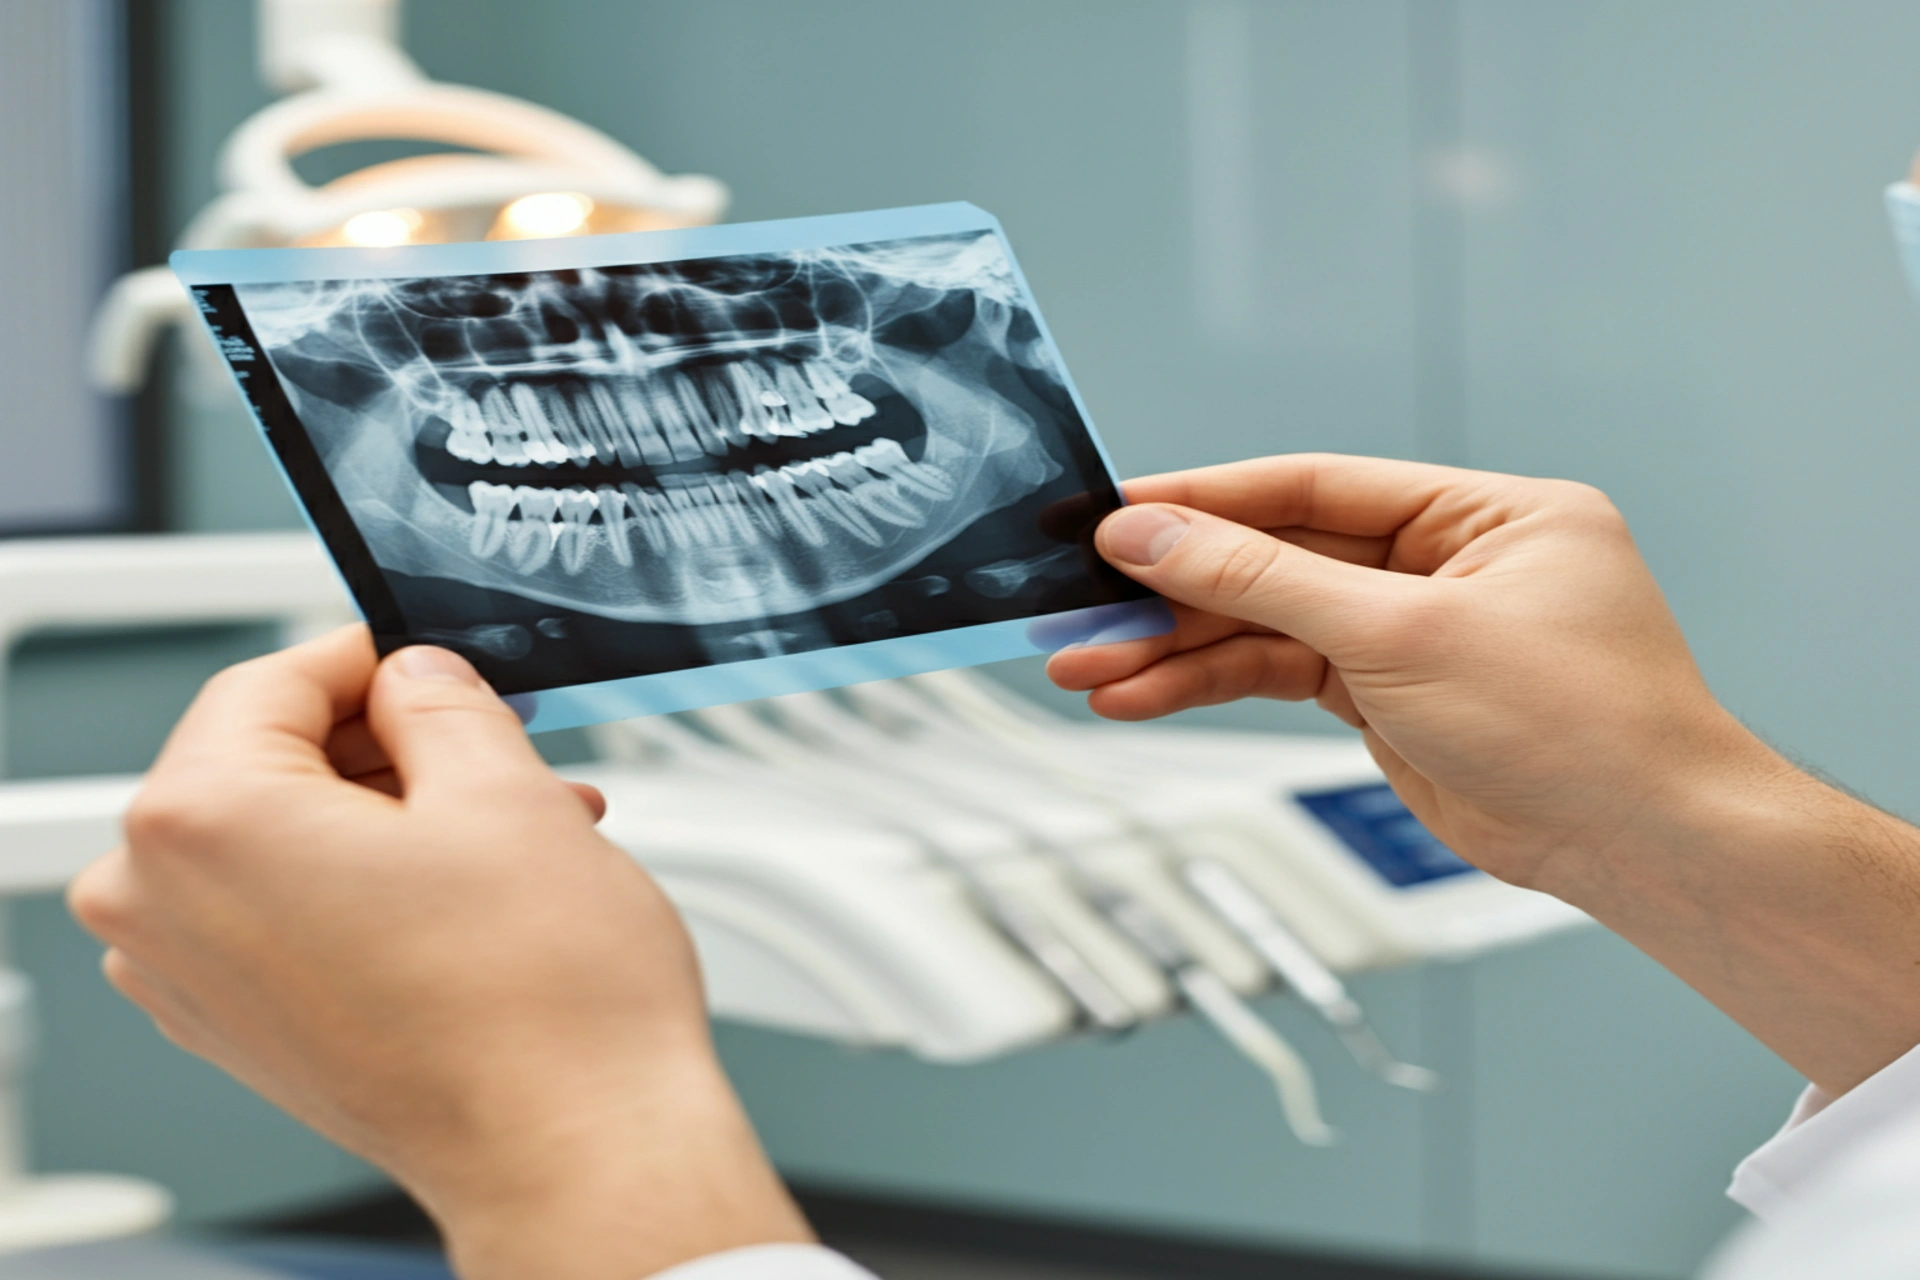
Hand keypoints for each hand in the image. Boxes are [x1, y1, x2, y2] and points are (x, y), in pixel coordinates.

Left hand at [69, 628, 810, 1279]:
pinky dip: (372, 884)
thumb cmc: (542, 1006)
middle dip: (397, 745)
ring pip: (289, 839)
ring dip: (399, 816)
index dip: (373, 656)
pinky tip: (476, 885)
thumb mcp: (504, 788)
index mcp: (203, 823)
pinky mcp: (243, 1032)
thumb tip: (414, 676)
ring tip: (519, 824)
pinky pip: (289, 912)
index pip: (271, 682)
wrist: (574, 1151)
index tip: (430, 656)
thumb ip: (440, 698)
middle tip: (499, 743)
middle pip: (270, 762)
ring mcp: (194, 981)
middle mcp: (164, 907)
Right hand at [1051, 453, 1756, 889]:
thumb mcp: (1403, 633)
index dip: (1207, 501)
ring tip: (1087, 670)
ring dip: (1177, 650)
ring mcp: (1416, 632)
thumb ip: (1264, 581)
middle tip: (1081, 607)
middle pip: (1278, 559)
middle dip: (1175, 590)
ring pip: (1270, 627)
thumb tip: (1154, 536)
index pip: (1315, 486)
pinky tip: (1142, 698)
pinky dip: (1214, 687)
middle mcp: (1447, 563)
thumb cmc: (1580, 725)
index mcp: (1481, 513)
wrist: (1643, 847)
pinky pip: (1284, 676)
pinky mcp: (1391, 697)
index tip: (1116, 515)